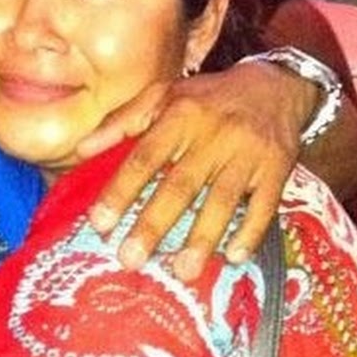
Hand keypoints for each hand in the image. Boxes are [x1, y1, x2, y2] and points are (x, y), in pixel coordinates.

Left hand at [77, 62, 313, 278]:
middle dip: (154, 225)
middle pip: (180, 185)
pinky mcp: (277, 169)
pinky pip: (264, 205)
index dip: (121, 191)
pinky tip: (234, 257)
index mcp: (179, 115)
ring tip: (182, 271)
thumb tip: (80, 150)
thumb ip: (120, 123)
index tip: (99, 223)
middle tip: (130, 259)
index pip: (145, 157)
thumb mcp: (161, 95)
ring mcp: (247, 154)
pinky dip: (250, 232)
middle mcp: (213, 135)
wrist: (275, 84)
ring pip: (222, 201)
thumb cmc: (206, 97)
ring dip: (202, 239)